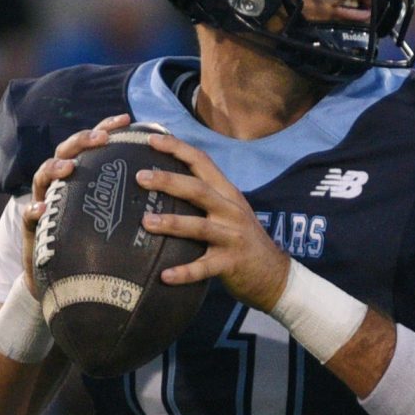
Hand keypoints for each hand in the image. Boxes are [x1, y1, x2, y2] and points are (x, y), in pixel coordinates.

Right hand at [23, 114, 132, 295]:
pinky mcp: (33, 229)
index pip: (92, 146)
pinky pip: (29, 217)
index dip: (105, 128)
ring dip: (54, 169)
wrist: (68, 282)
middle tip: (101, 138)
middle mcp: (61, 186)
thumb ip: (135, 202)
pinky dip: (33, 211)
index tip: (125, 119)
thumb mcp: (117, 220)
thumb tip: (171, 184)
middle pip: (65, 153)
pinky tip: (40, 210)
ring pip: (42, 178)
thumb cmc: (97, 246)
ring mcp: (44, 204)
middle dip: (81, 141)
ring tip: (69, 168)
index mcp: (82, 179)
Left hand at [136, 132, 292, 310]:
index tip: (151, 139)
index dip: (177, 148)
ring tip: (146, 221)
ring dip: (172, 222)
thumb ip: (204, 196)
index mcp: (227, 193)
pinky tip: (165, 276)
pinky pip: (204, 267)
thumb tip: (162, 182)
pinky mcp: (230, 263)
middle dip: (168, 181)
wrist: (274, 274)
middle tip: (140, 177)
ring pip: (200, 226)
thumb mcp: (228, 211)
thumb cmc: (241, 239)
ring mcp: (232, 237)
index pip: (202, 162)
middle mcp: (231, 211)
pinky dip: (184, 272)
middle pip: (198, 190)